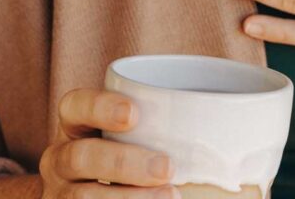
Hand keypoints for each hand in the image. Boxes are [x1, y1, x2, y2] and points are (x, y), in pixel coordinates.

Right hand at [38, 86, 178, 196]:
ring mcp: (59, 196)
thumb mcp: (127, 136)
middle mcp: (58, 161)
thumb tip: (235, 106)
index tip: (134, 113)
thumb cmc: (123, 156)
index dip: (99, 107)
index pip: (73, 106)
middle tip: (168, 167)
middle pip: (81, 157)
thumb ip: (160, 122)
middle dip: (124, 163)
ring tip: (170, 198)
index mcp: (73, 127)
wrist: (88, 197)